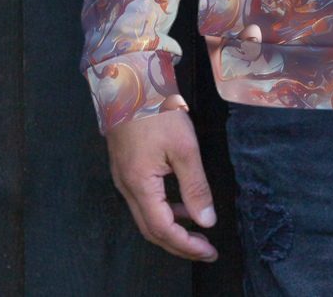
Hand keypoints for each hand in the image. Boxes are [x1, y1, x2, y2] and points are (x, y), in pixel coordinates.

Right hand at [105, 107, 218, 260]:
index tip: (209, 251)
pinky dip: (164, 209)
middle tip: (206, 249)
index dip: (186, 245)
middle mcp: (126, 187)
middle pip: (151, 230)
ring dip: (172, 228)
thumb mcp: (184, 146)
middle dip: (179, 244)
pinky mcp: (125, 168)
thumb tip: (206, 220)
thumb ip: (195, 186)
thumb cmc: (156, 109)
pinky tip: (181, 203)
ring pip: (146, 217)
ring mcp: (123, 178)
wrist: (131, 80)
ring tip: (198, 229)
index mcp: (139, 184)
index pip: (162, 230)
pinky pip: (144, 201)